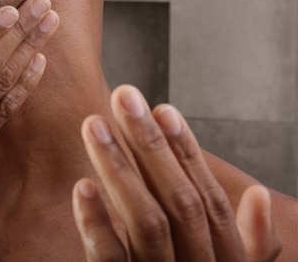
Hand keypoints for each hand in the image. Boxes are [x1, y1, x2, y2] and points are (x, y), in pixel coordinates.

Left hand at [72, 85, 283, 261]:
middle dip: (149, 145)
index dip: (185, 151)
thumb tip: (258, 195)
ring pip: (146, 222)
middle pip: (177, 200)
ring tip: (93, 123)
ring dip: (120, 169)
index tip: (161, 107)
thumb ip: (250, 246)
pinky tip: (82, 186)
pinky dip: (96, 225)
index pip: (207, 197)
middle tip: (122, 95)